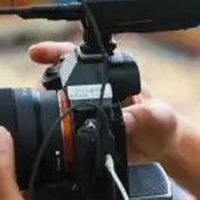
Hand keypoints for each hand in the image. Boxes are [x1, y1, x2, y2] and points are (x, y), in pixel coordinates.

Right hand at [28, 42, 182, 165]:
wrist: (163, 147)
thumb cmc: (163, 124)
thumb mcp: (157, 117)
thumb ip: (143, 117)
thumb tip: (126, 120)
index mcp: (114, 76)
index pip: (83, 57)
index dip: (57, 52)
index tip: (37, 53)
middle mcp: (99, 88)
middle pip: (64, 76)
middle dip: (46, 78)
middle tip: (36, 88)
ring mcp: (91, 107)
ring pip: (60, 98)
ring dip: (46, 102)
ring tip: (38, 110)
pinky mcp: (87, 126)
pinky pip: (65, 124)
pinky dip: (54, 126)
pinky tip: (47, 133)